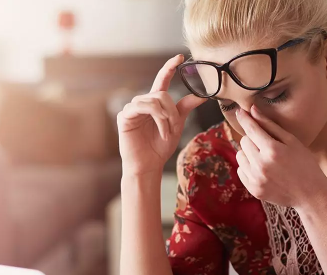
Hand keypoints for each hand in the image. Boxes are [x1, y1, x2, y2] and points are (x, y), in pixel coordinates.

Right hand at [117, 54, 206, 175]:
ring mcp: (132, 108)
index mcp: (155, 103)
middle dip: (172, 111)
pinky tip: (161, 132)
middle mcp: (142, 102)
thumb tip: (201, 95)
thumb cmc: (160, 147)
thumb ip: (185, 108)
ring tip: (167, 132)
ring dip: (166, 117)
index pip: (162, 80)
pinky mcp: (124, 116)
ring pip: (154, 100)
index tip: (179, 57)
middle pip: (162, 94)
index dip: (169, 67)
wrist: (149, 165)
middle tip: (175, 128)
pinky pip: (143, 108)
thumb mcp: (177, 125)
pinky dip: (157, 119)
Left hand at [235, 105, 326, 208]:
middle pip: (244, 141)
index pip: (251, 129)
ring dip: (249, 153)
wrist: (310, 194)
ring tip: (265, 158)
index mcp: (272, 150)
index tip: (240, 111)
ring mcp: (256, 179)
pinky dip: (248, 167)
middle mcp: (261, 165)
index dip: (244, 118)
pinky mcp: (253, 189)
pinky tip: (263, 169)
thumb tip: (252, 110)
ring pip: (240, 155)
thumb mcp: (292, 141)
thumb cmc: (305, 164)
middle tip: (267, 144)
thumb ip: (270, 125)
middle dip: (253, 139)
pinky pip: (241, 170)